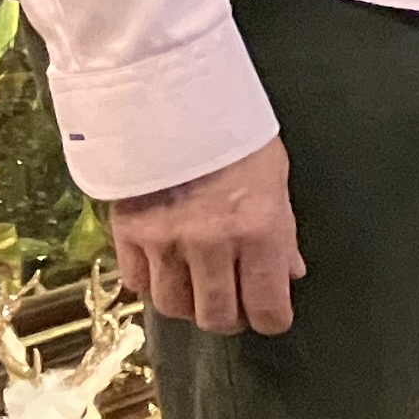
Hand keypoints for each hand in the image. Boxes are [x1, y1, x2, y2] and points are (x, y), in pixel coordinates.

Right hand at [117, 136, 305, 337]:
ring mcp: (166, 242)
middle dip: (229, 318)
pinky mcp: (128, 233)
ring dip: (188, 304)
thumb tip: (290, 274)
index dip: (271, 319)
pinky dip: (150, 284)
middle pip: (216, 317)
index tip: (269, 314)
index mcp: (259, 230)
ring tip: (197, 287)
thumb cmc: (234, 134)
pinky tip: (163, 269)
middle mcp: (212, 244)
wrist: (171, 99)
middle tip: (233, 304)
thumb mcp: (275, 180)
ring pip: (172, 306)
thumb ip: (282, 234)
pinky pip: (136, 282)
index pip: (268, 308)